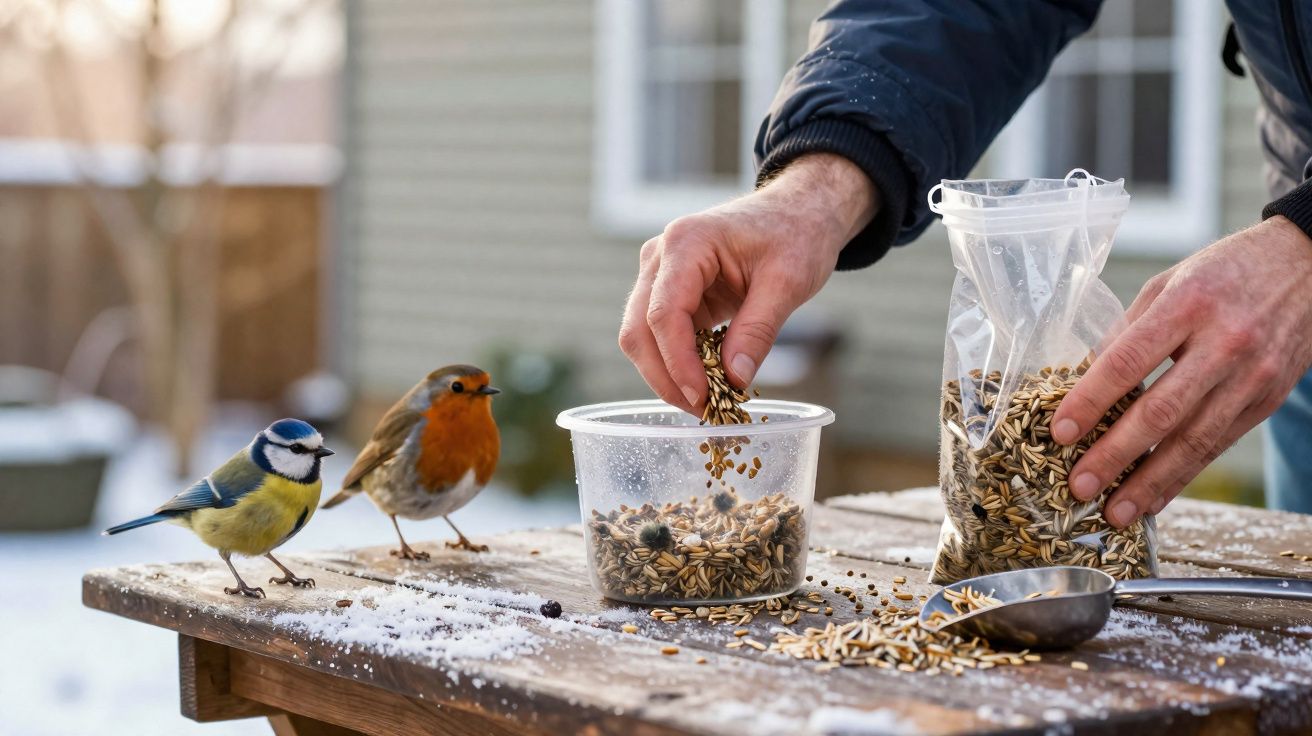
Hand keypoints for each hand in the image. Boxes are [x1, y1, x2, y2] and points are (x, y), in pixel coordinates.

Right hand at [619, 154, 877, 409]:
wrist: (797, 211)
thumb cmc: (796, 234)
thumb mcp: (788, 282)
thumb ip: (758, 330)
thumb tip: (734, 380)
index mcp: (686, 242)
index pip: (663, 314)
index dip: (677, 363)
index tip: (702, 399)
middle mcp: (660, 256)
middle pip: (638, 330)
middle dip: (665, 377)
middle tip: (703, 411)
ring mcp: (659, 273)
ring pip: (641, 337)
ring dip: (667, 374)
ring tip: (707, 402)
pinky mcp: (669, 291)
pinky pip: (660, 335)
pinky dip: (677, 362)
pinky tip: (706, 382)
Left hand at [1052, 216, 1311, 526]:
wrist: (1305, 265)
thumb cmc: (1223, 272)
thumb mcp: (1167, 283)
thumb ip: (1126, 331)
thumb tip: (1082, 379)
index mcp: (1188, 305)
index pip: (1128, 361)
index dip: (1091, 401)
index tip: (1060, 432)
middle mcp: (1224, 344)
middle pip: (1161, 411)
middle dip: (1115, 455)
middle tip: (1079, 486)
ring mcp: (1252, 376)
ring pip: (1194, 440)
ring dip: (1150, 482)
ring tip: (1114, 512)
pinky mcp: (1267, 400)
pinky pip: (1218, 445)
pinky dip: (1183, 475)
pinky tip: (1155, 497)